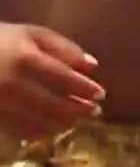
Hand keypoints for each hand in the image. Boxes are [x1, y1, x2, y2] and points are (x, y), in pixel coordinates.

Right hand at [0, 24, 104, 141]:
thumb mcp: (30, 34)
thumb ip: (63, 48)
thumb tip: (93, 65)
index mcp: (25, 60)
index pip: (64, 79)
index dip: (84, 89)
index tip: (101, 95)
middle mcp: (12, 84)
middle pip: (52, 104)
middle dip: (77, 110)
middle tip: (94, 112)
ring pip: (36, 121)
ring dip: (60, 124)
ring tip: (74, 121)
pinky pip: (16, 131)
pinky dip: (37, 132)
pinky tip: (49, 129)